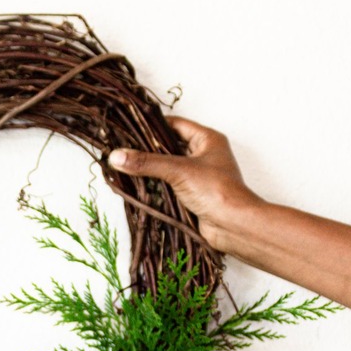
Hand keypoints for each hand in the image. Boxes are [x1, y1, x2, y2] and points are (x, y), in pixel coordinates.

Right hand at [108, 116, 258, 251]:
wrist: (233, 226)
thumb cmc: (216, 191)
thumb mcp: (178, 171)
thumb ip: (146, 163)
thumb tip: (117, 156)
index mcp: (207, 140)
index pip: (175, 125)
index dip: (153, 126)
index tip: (130, 128)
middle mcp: (203, 155)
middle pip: (169, 146)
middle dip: (147, 150)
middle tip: (123, 148)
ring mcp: (197, 176)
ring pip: (167, 167)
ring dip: (149, 169)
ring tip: (124, 166)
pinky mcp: (192, 195)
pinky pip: (168, 185)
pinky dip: (154, 186)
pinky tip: (136, 186)